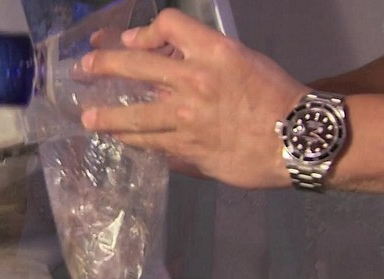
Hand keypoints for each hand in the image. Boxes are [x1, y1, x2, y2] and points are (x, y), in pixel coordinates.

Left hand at [80, 9, 307, 188]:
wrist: (298, 139)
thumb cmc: (277, 97)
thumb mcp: (244, 62)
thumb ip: (205, 59)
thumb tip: (163, 62)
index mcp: (214, 51)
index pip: (167, 24)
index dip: (144, 30)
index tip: (131, 41)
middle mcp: (195, 81)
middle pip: (134, 65)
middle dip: (103, 65)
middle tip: (84, 69)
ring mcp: (187, 119)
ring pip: (134, 116)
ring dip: (107, 117)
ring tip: (89, 119)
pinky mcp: (189, 150)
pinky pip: (153, 144)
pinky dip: (136, 141)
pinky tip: (124, 140)